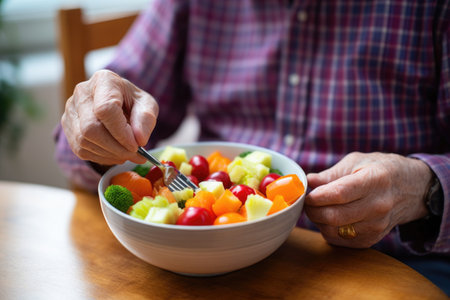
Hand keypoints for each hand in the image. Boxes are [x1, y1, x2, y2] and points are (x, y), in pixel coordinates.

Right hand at [61, 70, 158, 164]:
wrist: (118, 104)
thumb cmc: (133, 103)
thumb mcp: (147, 105)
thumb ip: (146, 119)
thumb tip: (139, 140)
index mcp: (104, 81)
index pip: (105, 109)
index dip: (121, 132)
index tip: (136, 145)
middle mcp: (81, 93)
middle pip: (91, 127)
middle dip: (116, 147)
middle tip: (135, 155)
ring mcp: (71, 110)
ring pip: (84, 141)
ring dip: (110, 154)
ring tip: (128, 154)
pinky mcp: (67, 127)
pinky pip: (81, 149)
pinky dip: (101, 157)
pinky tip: (116, 154)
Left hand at [305, 152, 431, 247]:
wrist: (413, 189)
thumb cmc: (381, 170)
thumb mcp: (357, 162)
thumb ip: (330, 174)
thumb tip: (307, 181)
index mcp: (375, 181)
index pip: (339, 194)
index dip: (317, 196)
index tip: (308, 194)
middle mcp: (378, 206)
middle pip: (334, 216)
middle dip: (312, 210)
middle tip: (308, 202)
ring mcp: (376, 226)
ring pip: (334, 231)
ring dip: (318, 221)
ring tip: (319, 208)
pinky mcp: (371, 240)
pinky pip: (339, 240)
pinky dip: (327, 230)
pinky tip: (330, 218)